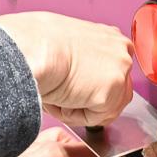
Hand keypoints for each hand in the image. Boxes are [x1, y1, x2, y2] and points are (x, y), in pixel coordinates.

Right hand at [0, 11, 131, 126]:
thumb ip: (86, 57)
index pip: (114, 71)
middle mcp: (122, 53)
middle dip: (91, 102)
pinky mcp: (109, 95)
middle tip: (64, 97)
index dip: (94, 85)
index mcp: (112, 37)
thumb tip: (83, 77)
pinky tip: (59, 100)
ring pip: (106, 109)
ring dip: (81, 109)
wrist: (34, 48)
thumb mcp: (70, 42)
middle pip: (117, 93)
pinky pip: (93, 118)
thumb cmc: (40, 41)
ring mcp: (119, 73)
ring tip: (58, 98)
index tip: (76, 88)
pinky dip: (73, 116)